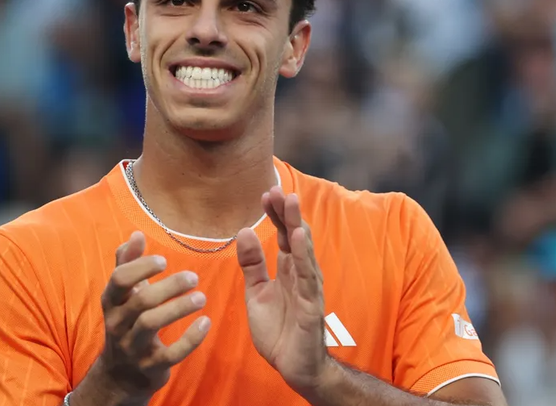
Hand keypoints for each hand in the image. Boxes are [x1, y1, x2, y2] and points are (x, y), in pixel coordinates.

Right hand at [87, 232, 210, 403]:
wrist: (121, 375)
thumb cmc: (126, 323)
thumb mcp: (122, 295)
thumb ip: (127, 263)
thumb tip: (136, 234)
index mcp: (112, 302)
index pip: (119, 279)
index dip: (141, 267)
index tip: (164, 260)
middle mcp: (118, 323)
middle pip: (141, 301)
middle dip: (169, 287)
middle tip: (193, 277)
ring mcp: (133, 347)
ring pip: (151, 324)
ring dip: (178, 308)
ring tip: (201, 297)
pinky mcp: (151, 366)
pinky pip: (171, 353)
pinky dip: (190, 339)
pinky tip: (205, 323)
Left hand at [236, 186, 329, 394]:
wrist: (292, 366)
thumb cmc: (279, 330)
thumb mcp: (256, 293)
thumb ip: (252, 264)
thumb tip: (244, 231)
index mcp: (288, 269)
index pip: (284, 234)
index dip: (276, 214)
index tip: (266, 193)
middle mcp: (301, 273)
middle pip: (296, 236)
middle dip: (287, 212)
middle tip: (278, 189)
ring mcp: (308, 288)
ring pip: (305, 251)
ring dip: (298, 225)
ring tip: (292, 202)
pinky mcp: (311, 305)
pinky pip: (308, 277)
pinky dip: (304, 256)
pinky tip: (300, 238)